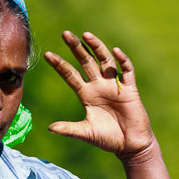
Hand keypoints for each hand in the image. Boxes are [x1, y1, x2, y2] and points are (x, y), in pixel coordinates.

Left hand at [43, 31, 156, 160]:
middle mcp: (98, 86)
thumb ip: (68, 129)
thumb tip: (49, 128)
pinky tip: (115, 51)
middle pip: (86, 62)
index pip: (70, 75)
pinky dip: (122, 60)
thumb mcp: (85, 132)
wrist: (129, 145)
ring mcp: (114, 86)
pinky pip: (126, 71)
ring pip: (105, 61)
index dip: (59, 65)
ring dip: (97, 48)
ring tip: (86, 35)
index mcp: (86, 94)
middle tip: (65, 34)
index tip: (48, 54)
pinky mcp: (130, 89)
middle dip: (76, 48)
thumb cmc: (107, 139)